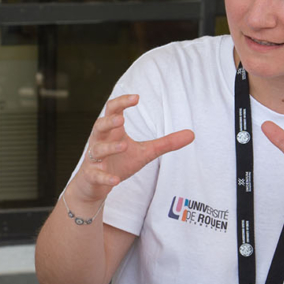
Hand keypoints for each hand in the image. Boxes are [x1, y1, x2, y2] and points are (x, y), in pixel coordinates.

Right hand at [70, 94, 194, 205]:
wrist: (94, 185)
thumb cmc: (119, 162)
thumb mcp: (145, 152)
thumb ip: (166, 143)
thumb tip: (192, 134)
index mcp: (112, 131)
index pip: (112, 111)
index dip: (122, 103)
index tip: (136, 98)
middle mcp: (99, 141)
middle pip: (98, 125)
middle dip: (109, 122)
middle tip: (121, 120)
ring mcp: (93, 159)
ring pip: (97, 149)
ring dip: (109, 147)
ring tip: (124, 145)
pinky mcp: (91, 176)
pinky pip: (96, 174)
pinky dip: (105, 176)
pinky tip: (115, 180)